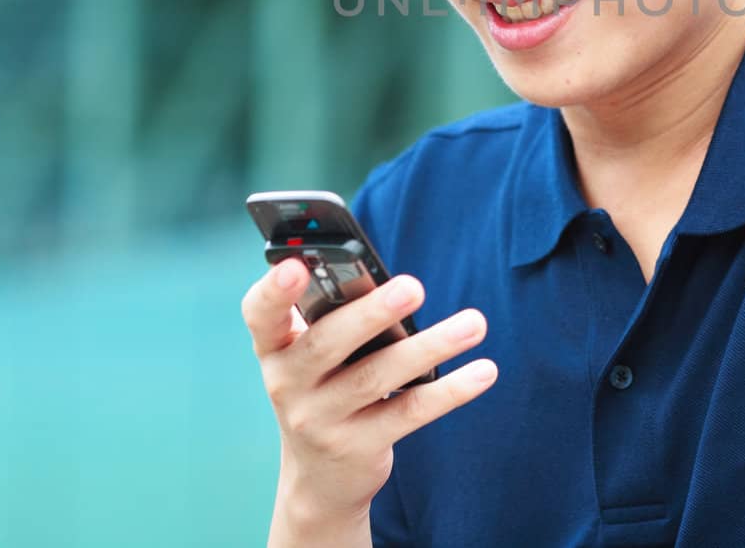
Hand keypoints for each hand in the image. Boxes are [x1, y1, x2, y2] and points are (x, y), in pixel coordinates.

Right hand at [241, 259, 498, 535]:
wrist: (318, 479)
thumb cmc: (324, 388)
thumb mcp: (314, 356)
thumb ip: (336, 317)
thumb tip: (392, 282)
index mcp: (276, 349)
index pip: (260, 315)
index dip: (272, 291)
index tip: (295, 265)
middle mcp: (288, 385)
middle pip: (328, 344)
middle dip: (370, 313)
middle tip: (413, 286)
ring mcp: (321, 421)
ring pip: (378, 377)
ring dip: (430, 346)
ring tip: (474, 323)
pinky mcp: (359, 447)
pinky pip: (409, 412)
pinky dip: (450, 391)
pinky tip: (483, 371)